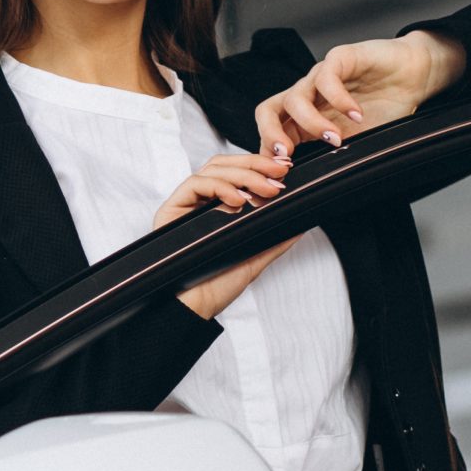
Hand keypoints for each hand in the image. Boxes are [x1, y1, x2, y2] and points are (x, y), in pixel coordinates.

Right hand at [154, 151, 298, 321]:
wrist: (196, 306)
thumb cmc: (219, 285)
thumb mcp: (257, 254)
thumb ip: (276, 234)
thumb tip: (300, 217)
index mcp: (216, 209)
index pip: (235, 173)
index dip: (258, 165)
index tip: (284, 169)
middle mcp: (198, 203)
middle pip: (223, 165)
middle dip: (255, 164)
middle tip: (279, 173)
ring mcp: (183, 205)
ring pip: (211, 170)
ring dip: (243, 175)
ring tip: (265, 190)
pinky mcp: (169, 210)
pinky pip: (194, 184)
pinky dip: (219, 186)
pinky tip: (238, 200)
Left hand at [254, 29, 466, 158]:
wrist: (414, 76)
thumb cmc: (385, 108)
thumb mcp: (357, 141)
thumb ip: (335, 157)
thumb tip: (320, 189)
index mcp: (303, 119)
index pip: (272, 133)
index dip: (270, 154)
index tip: (281, 175)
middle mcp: (306, 97)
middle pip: (267, 111)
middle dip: (270, 135)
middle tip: (287, 155)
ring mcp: (319, 77)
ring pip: (295, 97)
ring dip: (311, 122)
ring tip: (336, 138)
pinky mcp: (339, 59)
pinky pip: (326, 77)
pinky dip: (338, 99)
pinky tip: (356, 114)